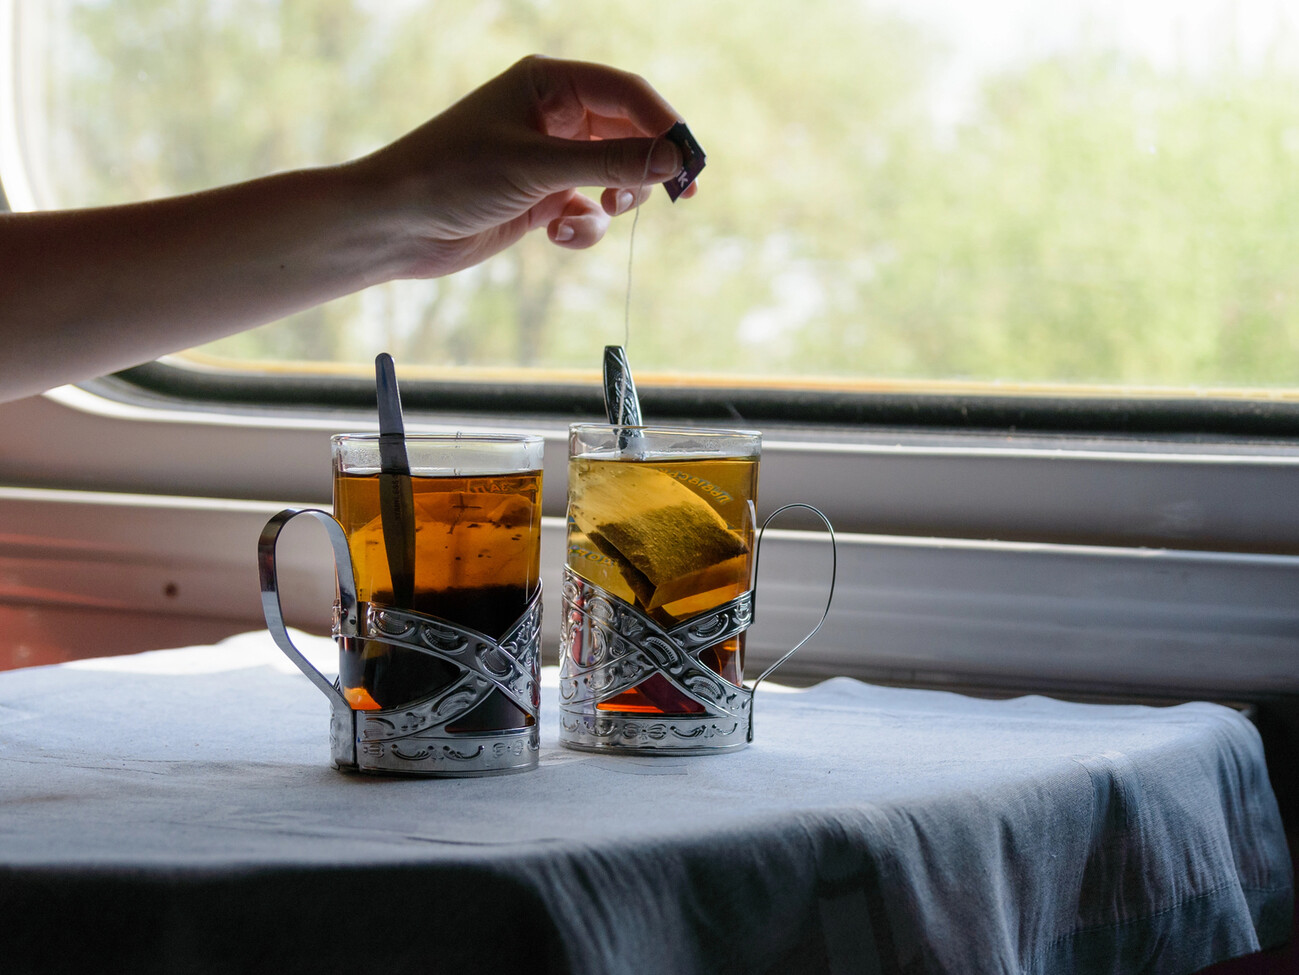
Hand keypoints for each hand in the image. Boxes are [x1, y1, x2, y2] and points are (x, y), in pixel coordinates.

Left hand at [354, 55, 698, 278]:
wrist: (396, 225)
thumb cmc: (452, 176)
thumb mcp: (538, 166)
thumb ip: (610, 162)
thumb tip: (674, 160)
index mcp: (549, 84)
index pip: (628, 93)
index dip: (665, 125)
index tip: (690, 162)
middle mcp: (552, 114)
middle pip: (628, 133)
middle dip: (647, 166)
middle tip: (678, 197)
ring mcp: (548, 158)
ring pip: (613, 176)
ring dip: (615, 200)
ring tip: (603, 212)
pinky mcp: (540, 199)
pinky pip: (587, 210)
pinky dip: (583, 227)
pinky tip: (555, 235)